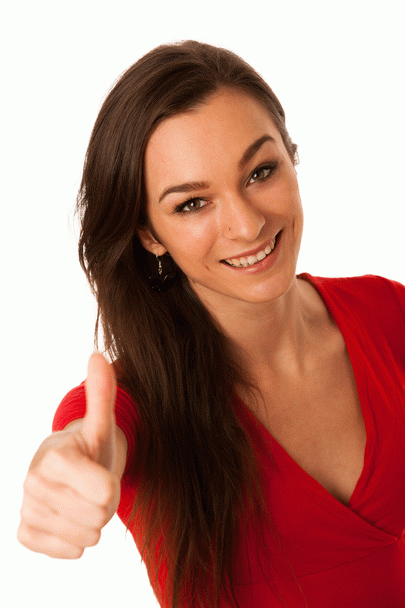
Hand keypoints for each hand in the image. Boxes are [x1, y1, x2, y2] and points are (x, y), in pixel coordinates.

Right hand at [17, 353, 119, 558]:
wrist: (66, 469)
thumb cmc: (90, 447)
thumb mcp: (102, 422)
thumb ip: (102, 393)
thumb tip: (98, 356)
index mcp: (56, 458)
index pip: (106, 495)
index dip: (113, 487)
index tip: (102, 472)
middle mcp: (34, 483)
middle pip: (98, 518)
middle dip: (104, 506)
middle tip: (94, 487)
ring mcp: (27, 509)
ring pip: (85, 538)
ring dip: (92, 523)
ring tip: (82, 500)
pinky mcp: (25, 532)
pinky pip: (64, 551)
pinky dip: (75, 540)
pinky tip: (70, 519)